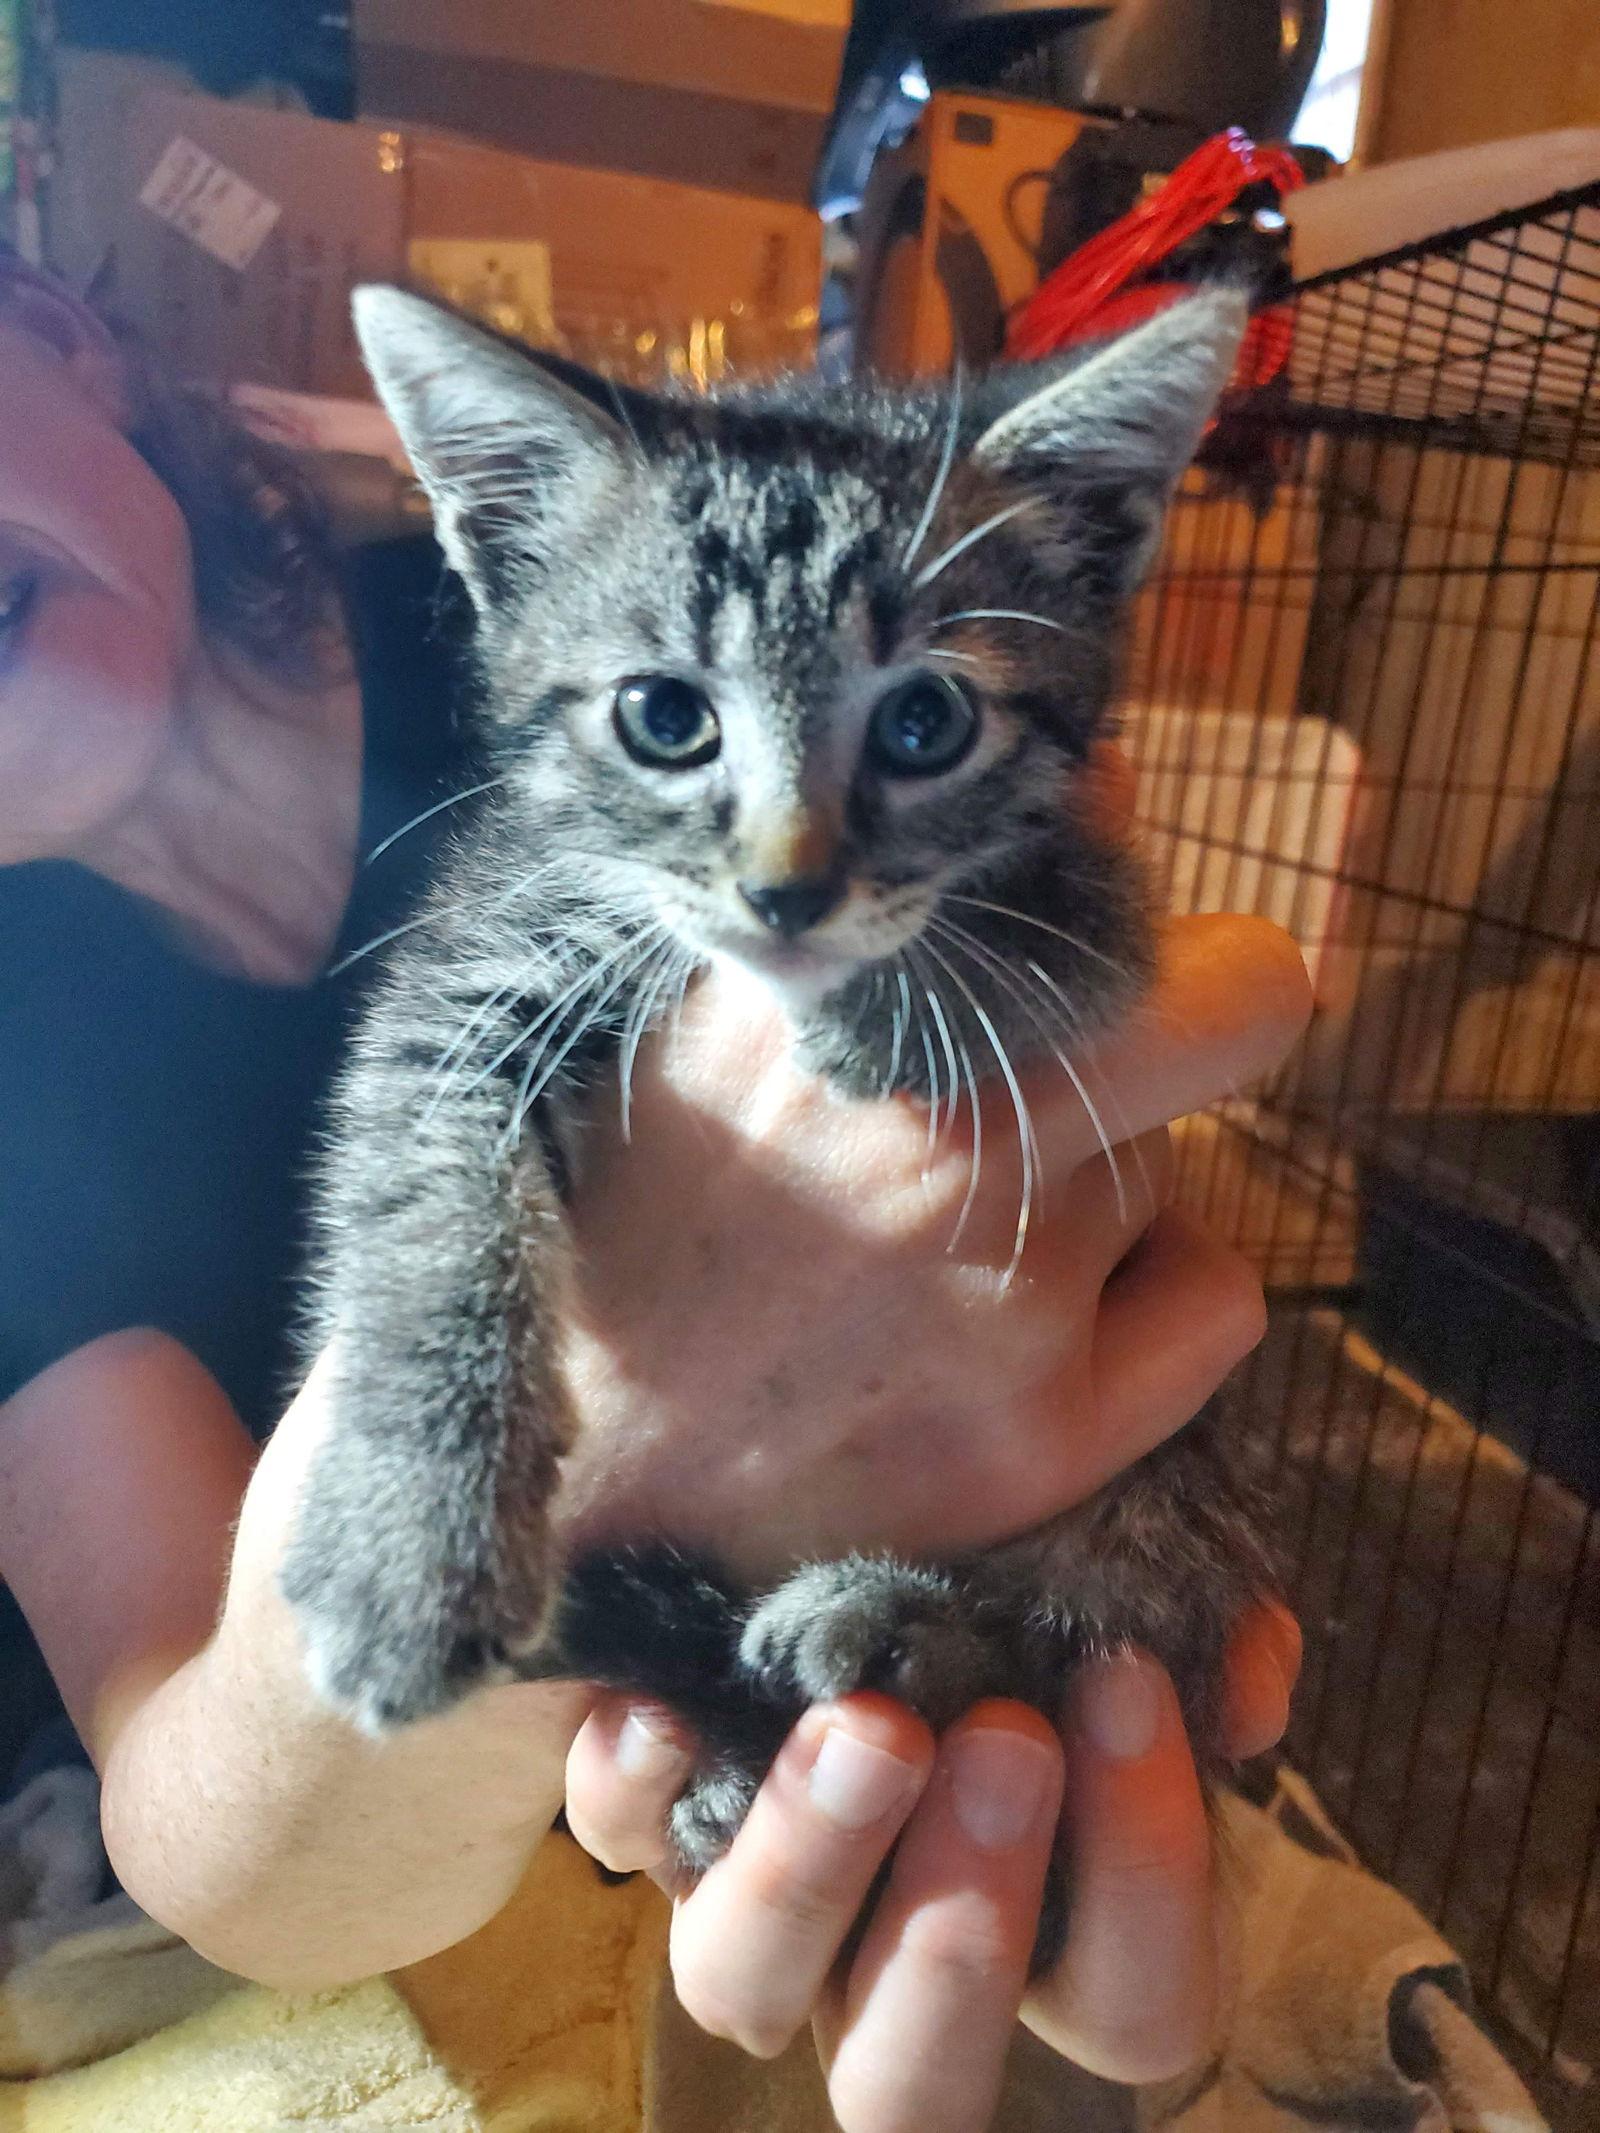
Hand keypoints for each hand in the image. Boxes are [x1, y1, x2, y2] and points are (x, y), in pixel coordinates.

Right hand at [555, 903, 1308, 1579]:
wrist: (557, 1475)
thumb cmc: (610, 1228)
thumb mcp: (683, 1020)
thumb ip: (859, 913)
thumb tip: (1086, 780)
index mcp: (816, 998)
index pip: (1072, 850)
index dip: (1086, 863)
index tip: (1054, 899)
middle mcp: (928, 1129)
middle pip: (1183, 991)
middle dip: (1144, 1007)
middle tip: (1042, 1074)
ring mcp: (999, 1291)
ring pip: (1167, 1155)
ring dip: (1091, 1175)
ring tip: (939, 1244)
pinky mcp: (1043, 1437)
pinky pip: (1214, 1296)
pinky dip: (1157, 1295)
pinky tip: (1040, 1325)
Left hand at [567, 1604, 1301, 2132]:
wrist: (892, 1509)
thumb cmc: (1046, 1579)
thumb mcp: (1137, 1599)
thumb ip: (1210, 1638)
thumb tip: (1241, 1683)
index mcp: (1052, 1944)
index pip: (1133, 2011)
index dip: (1146, 1872)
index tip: (1129, 1685)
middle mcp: (889, 1965)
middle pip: (912, 2083)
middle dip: (967, 1922)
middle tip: (1007, 1739)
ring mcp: (761, 1907)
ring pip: (746, 1986)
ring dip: (809, 1867)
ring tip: (864, 1727)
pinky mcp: (654, 1813)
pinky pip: (617, 1839)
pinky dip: (636, 1785)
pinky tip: (667, 1706)